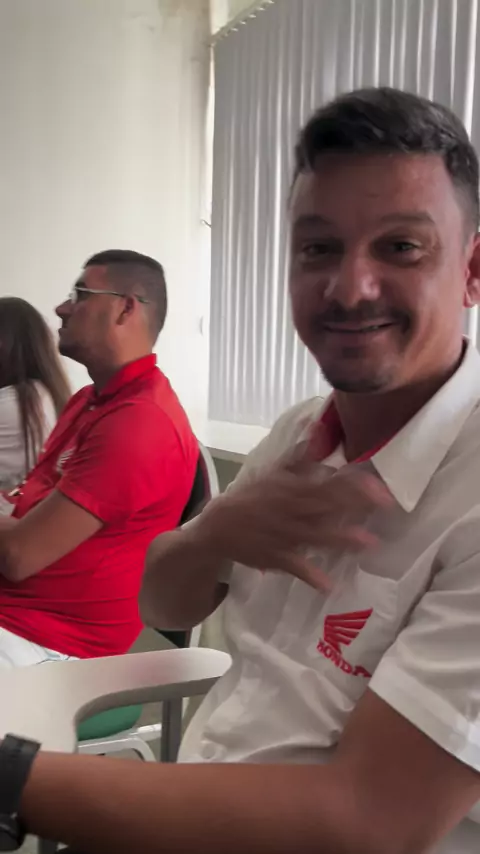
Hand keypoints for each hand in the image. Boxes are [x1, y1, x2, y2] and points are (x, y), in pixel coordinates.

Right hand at [193, 427, 392, 588]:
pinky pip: (292, 566)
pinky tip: (328, 585)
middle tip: (385, 504)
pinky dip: (308, 575)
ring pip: (313, 535)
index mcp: (290, 488)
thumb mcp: (273, 473)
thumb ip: (299, 458)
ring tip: (367, 543)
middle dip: (354, 504)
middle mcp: (288, 509)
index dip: (351, 482)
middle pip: (325, 505)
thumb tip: (318, 431)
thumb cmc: (252, 498)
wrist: (217, 526)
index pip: (325, 482)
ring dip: (339, 539)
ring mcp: (282, 534)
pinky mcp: (274, 557)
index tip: (377, 483)